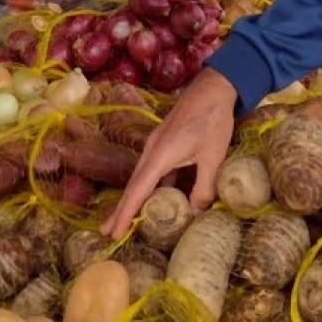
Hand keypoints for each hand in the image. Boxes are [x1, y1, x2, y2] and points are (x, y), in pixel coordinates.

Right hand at [101, 69, 238, 237]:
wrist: (214, 88)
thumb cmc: (213, 121)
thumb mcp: (213, 157)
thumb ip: (204, 188)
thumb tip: (195, 214)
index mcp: (160, 155)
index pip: (138, 190)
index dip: (125, 213)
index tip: (112, 232)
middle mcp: (152, 151)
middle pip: (132, 185)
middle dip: (120, 210)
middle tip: (106, 233)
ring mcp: (156, 146)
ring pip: (141, 178)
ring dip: (133, 199)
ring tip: (123, 221)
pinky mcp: (163, 144)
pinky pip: (152, 171)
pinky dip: (149, 188)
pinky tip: (153, 200)